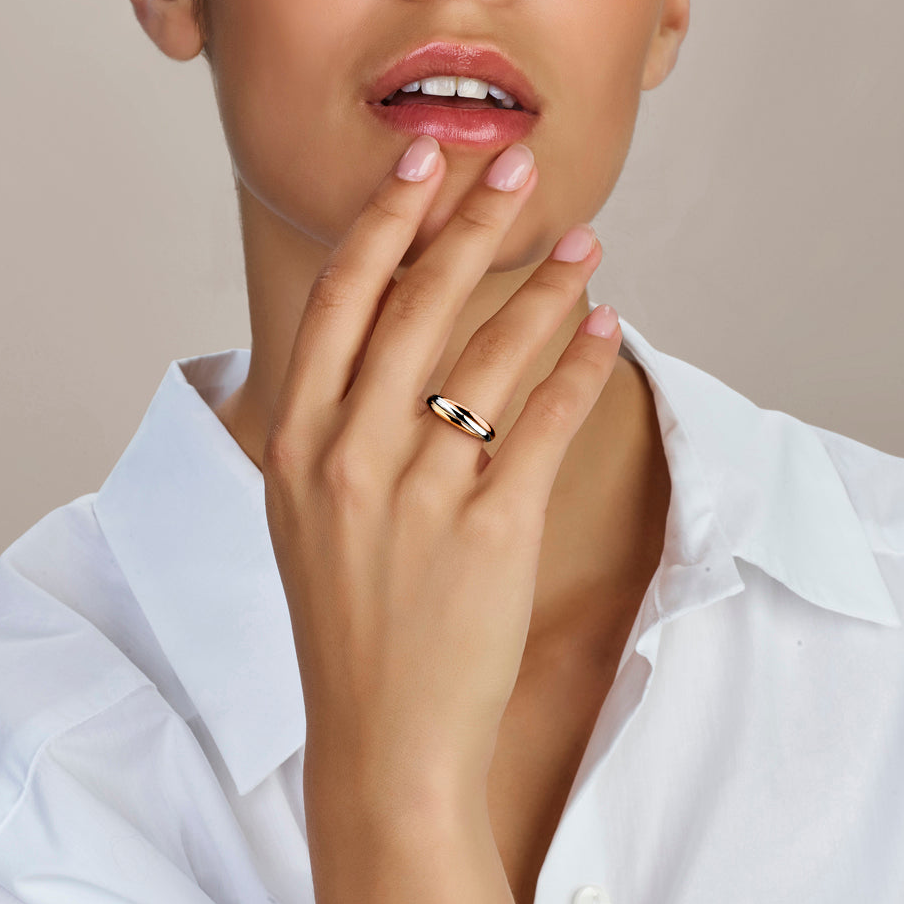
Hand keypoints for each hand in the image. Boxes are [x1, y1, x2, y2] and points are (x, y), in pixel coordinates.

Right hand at [262, 136, 620, 819]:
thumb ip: (332, 428)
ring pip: (490, 356)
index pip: (341, 302)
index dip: (384, 222)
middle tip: (517, 166)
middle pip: (418, 306)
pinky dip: (581, 369)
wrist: (379, 740)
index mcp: (297, 444)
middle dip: (471, 223)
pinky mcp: (490, 532)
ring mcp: (419, 494)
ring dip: (546, 288)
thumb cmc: (345, 625)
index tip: (422, 163)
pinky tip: (606, 330)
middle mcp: (350, 457)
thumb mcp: (305, 515)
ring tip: (586, 243)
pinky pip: (544, 424)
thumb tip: (383, 341)